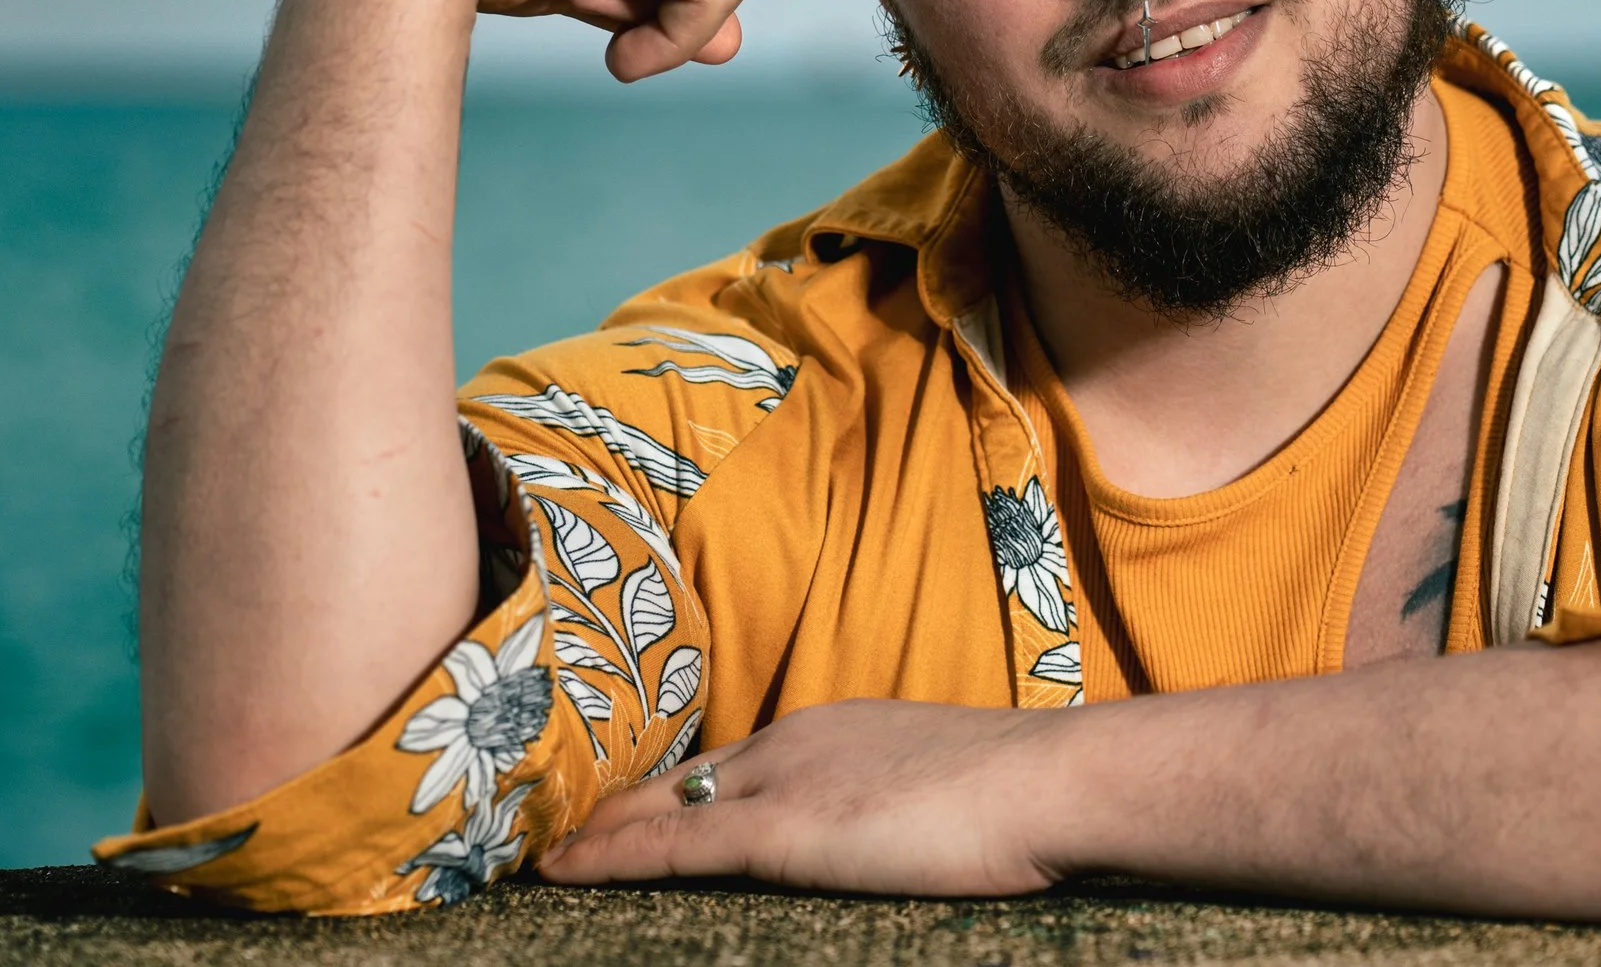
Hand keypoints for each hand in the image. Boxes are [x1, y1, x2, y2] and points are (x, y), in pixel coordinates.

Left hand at [536, 699, 1070, 894]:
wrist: (1053, 782)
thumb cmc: (1028, 795)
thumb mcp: (947, 787)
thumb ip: (903, 802)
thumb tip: (899, 832)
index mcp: (837, 728)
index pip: (736, 761)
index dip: (678, 790)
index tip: (636, 809)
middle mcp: (796, 738)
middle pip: (686, 776)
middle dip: (624, 805)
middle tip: (564, 830)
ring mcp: (783, 779)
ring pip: (664, 805)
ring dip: (603, 832)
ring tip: (547, 853)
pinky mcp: (780, 828)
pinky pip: (672, 844)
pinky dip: (610, 857)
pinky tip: (562, 871)